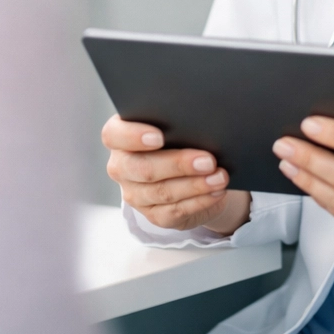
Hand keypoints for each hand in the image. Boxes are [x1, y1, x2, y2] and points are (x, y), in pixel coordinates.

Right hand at [102, 115, 250, 234]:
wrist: (186, 168)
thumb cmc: (179, 135)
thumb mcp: (174, 123)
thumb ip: (176, 119)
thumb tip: (201, 120)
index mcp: (120, 137)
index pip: (114, 135)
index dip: (133, 136)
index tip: (159, 137)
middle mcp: (122, 166)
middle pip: (143, 168)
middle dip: (178, 164)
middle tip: (208, 160)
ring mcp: (135, 194)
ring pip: (162, 192)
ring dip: (196, 185)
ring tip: (220, 177)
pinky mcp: (153, 214)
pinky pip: (175, 211)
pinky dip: (199, 201)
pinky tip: (216, 191)